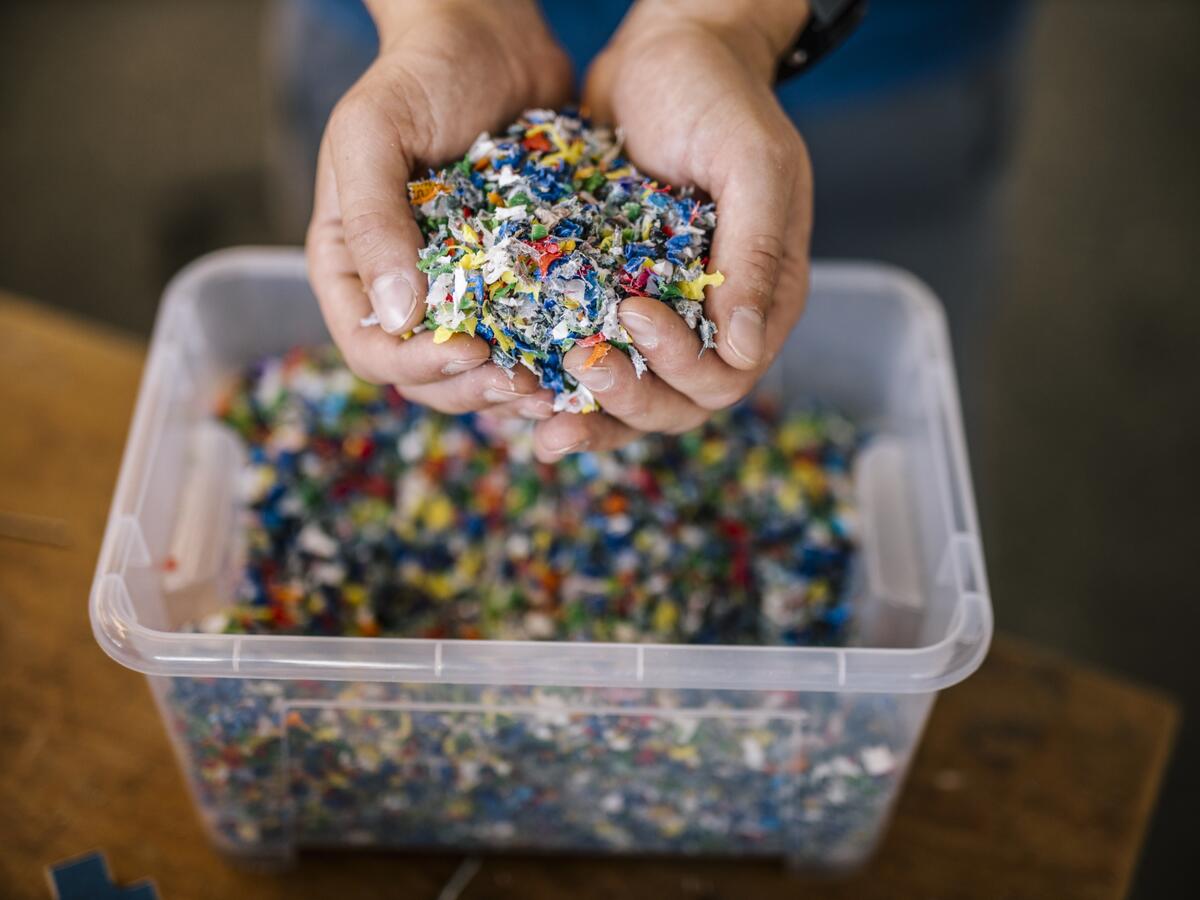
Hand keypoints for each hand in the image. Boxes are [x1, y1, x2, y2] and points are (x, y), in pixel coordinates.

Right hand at [306, 0, 571, 418]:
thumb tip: (397, 315)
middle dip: (473, 389)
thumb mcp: (373, 132)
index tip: (470, 354)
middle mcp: (404, 288)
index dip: (417, 366)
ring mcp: (461, 289)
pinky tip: (582, 358)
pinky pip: (526, 336)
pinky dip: (549, 357)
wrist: (491, 38)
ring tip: (558, 389)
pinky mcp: (512, 279)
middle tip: (525, 386)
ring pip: (479, 370)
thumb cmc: (419, 75)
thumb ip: (371, 219)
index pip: (371, 348)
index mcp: (353, 266)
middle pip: (427, 375)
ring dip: (514, 390)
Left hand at [529, 0, 812, 461]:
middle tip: (580, 363)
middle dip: (628, 396)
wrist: (664, 51)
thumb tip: (742, 349)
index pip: (727, 374)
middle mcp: (711, 320)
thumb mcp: (752, 163)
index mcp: (760, 298)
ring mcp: (659, 314)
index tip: (633, 313)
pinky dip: (554, 380)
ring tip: (532, 406)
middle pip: (676, 403)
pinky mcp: (606, 298)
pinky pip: (586, 355)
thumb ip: (756, 252)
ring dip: (586, 411)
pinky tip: (516, 384)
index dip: (680, 366)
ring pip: (628, 395)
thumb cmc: (720, 97)